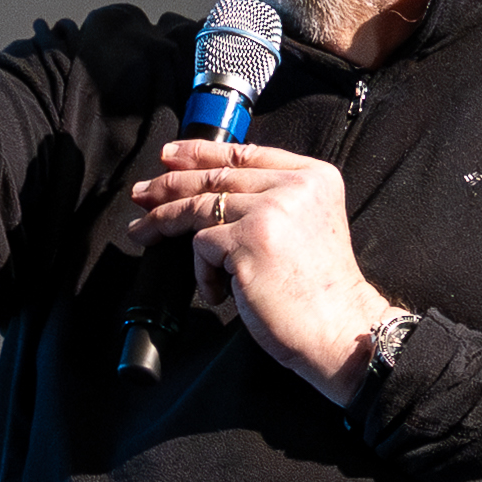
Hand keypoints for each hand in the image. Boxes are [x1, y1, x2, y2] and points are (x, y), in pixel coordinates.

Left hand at [119, 139, 389, 388]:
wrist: (339, 329)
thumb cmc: (320, 292)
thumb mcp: (306, 227)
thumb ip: (273, 202)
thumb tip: (208, 192)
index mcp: (313, 177)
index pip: (247, 153)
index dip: (202, 152)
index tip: (170, 156)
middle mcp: (294, 187)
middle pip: (217, 176)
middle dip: (170, 183)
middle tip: (142, 192)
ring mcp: (271, 211)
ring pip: (199, 206)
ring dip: (164, 221)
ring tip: (142, 232)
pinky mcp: (248, 241)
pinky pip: (201, 246)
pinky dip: (203, 272)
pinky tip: (218, 291)